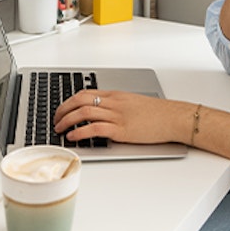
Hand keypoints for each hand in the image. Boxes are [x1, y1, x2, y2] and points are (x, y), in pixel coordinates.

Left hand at [52, 91, 190, 144]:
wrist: (173, 117)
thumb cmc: (157, 113)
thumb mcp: (133, 104)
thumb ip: (116, 107)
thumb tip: (102, 116)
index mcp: (116, 95)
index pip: (85, 93)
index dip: (69, 101)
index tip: (61, 110)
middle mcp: (114, 103)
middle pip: (80, 100)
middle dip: (62, 110)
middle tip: (55, 120)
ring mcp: (117, 115)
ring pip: (84, 112)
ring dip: (67, 121)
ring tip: (59, 129)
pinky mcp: (122, 130)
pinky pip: (95, 128)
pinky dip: (80, 132)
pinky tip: (73, 137)